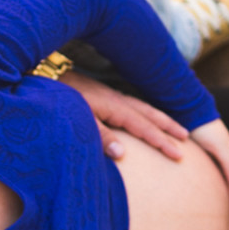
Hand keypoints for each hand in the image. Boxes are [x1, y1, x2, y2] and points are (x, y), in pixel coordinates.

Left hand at [59, 70, 188, 160]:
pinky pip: (131, 104)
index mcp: (113, 106)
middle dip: (168, 127)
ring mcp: (108, 95)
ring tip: (173, 127)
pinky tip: (141, 116)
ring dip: (158, 118)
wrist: (41, 74)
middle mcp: (115, 99)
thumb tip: (122, 153)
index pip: (144, 127)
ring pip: (141, 107)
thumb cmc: (57, 98)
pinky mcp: (100, 94)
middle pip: (149, 114)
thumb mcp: (77, 119)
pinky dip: (143, 112)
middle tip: (187, 139)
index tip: (178, 155)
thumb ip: (99, 135)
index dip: (162, 142)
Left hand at [190, 118, 228, 227]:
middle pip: (223, 201)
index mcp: (227, 170)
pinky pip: (196, 191)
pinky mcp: (192, 169)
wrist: (189, 113)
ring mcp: (205, 171)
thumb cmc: (207, 129)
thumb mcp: (222, 148)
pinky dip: (199, 203)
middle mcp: (217, 172)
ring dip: (212, 214)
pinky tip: (191, 213)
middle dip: (224, 219)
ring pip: (210, 198)